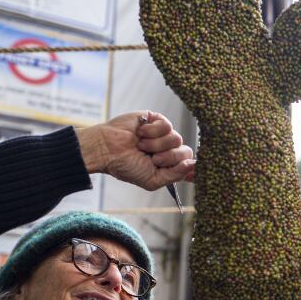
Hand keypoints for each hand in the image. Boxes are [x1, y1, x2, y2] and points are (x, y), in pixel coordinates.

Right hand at [76, 111, 194, 190]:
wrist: (107, 149)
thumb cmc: (126, 166)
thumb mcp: (152, 180)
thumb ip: (174, 175)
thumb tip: (192, 165)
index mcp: (169, 164)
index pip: (190, 164)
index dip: (193, 167)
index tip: (191, 169)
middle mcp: (169, 148)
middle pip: (186, 151)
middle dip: (168, 157)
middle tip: (152, 159)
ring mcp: (164, 134)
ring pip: (176, 138)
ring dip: (156, 145)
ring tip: (141, 146)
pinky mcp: (157, 119)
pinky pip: (167, 125)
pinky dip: (152, 131)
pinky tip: (140, 133)